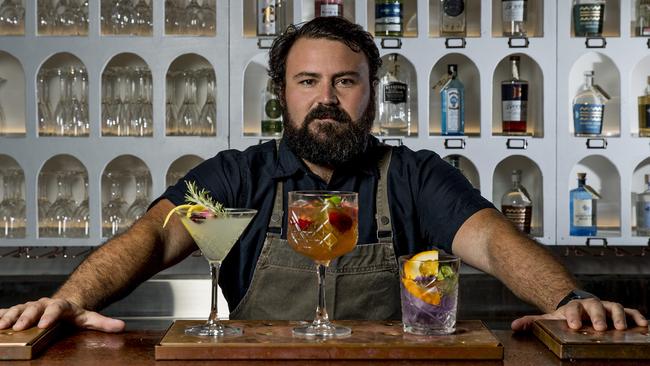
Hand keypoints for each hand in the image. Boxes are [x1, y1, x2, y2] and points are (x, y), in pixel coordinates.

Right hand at [0, 297, 124, 332]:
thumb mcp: (89, 318)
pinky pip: (7, 311)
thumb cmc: (74, 314)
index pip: (56, 308)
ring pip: (18, 309)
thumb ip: (103, 323)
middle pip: (34, 308)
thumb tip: (121, 327)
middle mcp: (43, 304)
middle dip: (26, 317)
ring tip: (1, 327)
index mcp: (61, 306)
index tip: (44, 325)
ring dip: (9, 317)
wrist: (63, 305)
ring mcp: (30, 307)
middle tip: (18, 328)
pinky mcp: (20, 311)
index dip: (50, 315)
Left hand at [511, 298, 647, 331]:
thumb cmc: (565, 315)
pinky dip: (637, 316)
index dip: (573, 316)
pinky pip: (630, 311)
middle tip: (600, 327)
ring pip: (614, 307)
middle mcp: (591, 305)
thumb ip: (531, 322)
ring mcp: (606, 307)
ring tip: (622, 328)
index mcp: (573, 307)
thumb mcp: (548, 318)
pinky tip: (644, 325)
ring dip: (619, 316)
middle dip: (597, 316)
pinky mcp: (619, 312)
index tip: (573, 325)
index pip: (572, 309)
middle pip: (595, 306)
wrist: (577, 304)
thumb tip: (514, 326)